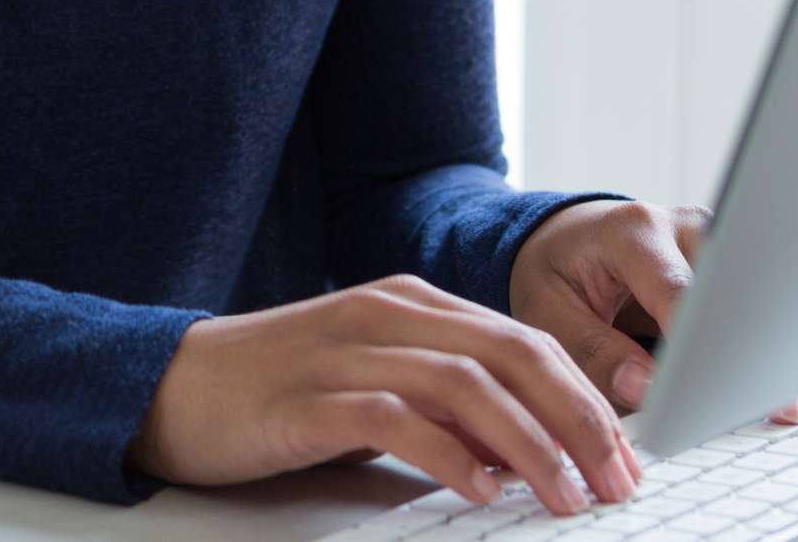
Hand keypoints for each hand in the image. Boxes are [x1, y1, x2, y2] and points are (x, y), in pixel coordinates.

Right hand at [127, 273, 649, 513]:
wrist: (170, 385)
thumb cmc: (277, 392)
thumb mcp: (373, 383)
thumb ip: (442, 402)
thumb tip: (526, 454)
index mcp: (411, 302)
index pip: (525, 340)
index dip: (586, 398)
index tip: (626, 458)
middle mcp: (387, 313)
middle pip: (512, 353)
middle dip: (580, 419)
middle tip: (619, 481)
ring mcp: (348, 350)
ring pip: (467, 383)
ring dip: (531, 442)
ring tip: (567, 495)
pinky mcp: (311, 396)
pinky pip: (398, 417)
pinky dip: (450, 453)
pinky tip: (481, 489)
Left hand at [508, 198, 797, 426]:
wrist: (563, 234)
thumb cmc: (554, 271)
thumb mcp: (545, 309)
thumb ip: (591, 350)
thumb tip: (644, 389)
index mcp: (631, 232)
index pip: (680, 291)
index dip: (708, 346)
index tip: (732, 390)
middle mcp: (681, 226)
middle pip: (737, 284)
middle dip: (767, 343)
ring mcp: (714, 238)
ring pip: (763, 286)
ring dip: (792, 339)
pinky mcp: (734, 257)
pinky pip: (768, 289)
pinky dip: (796, 327)